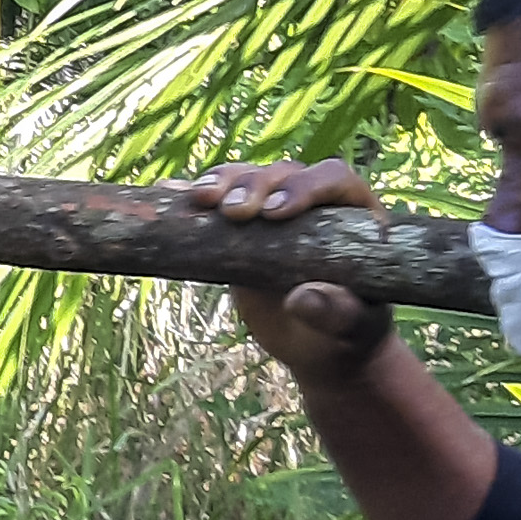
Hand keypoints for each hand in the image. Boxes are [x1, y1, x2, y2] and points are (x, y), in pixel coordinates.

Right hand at [183, 159, 393, 381]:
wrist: (320, 345)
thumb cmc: (348, 333)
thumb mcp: (351, 327)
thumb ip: (337, 313)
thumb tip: (302, 299)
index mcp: (352, 212)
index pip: (331, 179)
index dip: (304, 188)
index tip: (276, 213)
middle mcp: (313, 201)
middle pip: (283, 173)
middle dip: (254, 185)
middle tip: (233, 212)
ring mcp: (272, 211)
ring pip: (247, 179)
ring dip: (222, 183)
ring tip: (198, 199)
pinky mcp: (240, 229)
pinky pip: (216, 204)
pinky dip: (191, 198)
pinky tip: (168, 192)